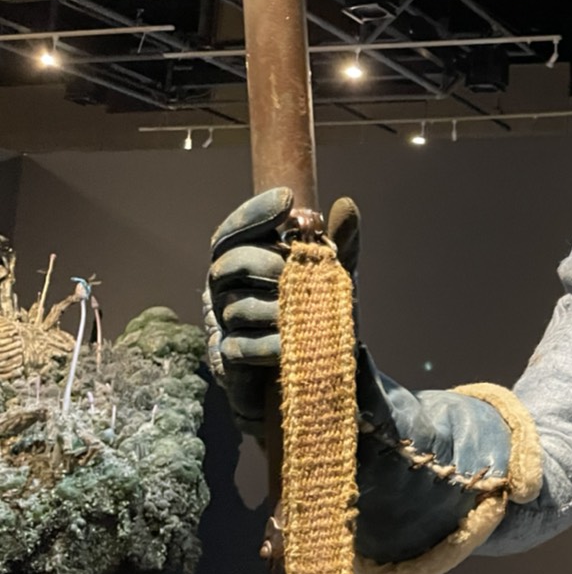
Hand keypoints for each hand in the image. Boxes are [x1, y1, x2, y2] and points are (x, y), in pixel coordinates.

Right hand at [203, 188, 361, 434]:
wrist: (315, 373)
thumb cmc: (317, 316)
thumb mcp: (336, 277)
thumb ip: (341, 243)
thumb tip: (345, 204)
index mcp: (245, 263)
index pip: (234, 232)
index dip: (255, 213)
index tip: (288, 201)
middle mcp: (225, 290)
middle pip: (226, 264)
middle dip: (263, 261)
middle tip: (293, 267)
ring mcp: (223, 325)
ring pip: (235, 306)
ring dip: (273, 306)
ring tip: (300, 311)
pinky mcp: (229, 360)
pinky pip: (241, 347)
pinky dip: (270, 343)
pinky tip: (291, 342)